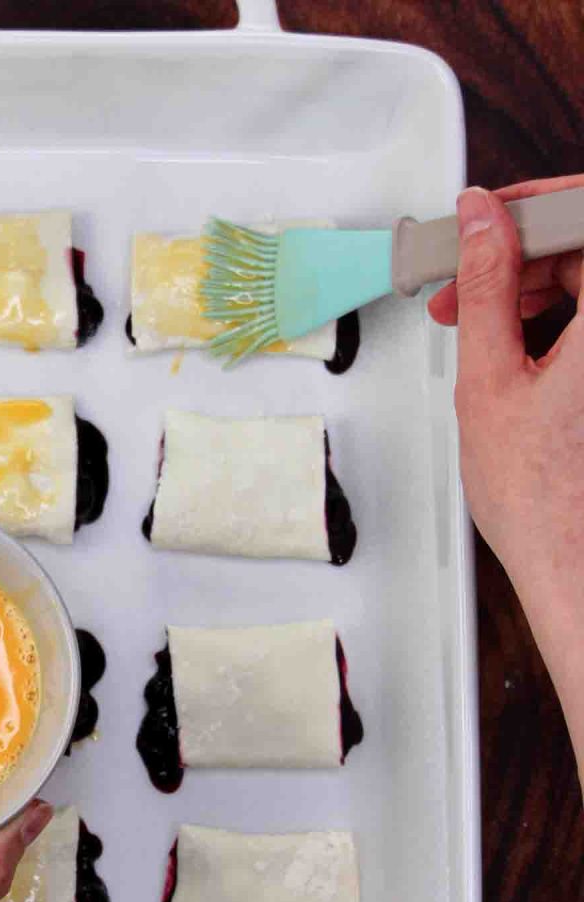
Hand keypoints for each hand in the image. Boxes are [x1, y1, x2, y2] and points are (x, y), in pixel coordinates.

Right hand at [427, 176, 583, 773]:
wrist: (570, 560)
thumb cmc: (540, 498)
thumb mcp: (489, 378)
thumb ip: (484, 286)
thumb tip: (481, 222)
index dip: (533, 206)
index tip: (488, 215)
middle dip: (523, 250)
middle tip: (466, 274)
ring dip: (533, 283)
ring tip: (477, 316)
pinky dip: (554, 313)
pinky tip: (511, 335)